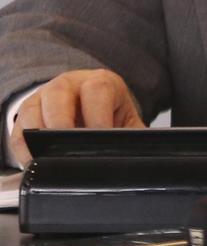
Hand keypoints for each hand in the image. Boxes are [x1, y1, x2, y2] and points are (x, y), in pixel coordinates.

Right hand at [10, 69, 143, 164]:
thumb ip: (134, 134)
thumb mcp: (124, 117)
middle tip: (66, 145)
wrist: (84, 102)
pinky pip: (19, 132)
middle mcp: (68, 85)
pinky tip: (35, 162)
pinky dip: (24, 149)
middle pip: (58, 95)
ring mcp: (43, 98)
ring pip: (33, 110)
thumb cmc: (106, 111)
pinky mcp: (26, 116)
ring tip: (48, 157)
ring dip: (39, 136)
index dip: (98, 114)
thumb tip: (148, 154)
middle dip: (61, 121)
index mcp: (99, 82)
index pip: (97, 90)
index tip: (100, 135)